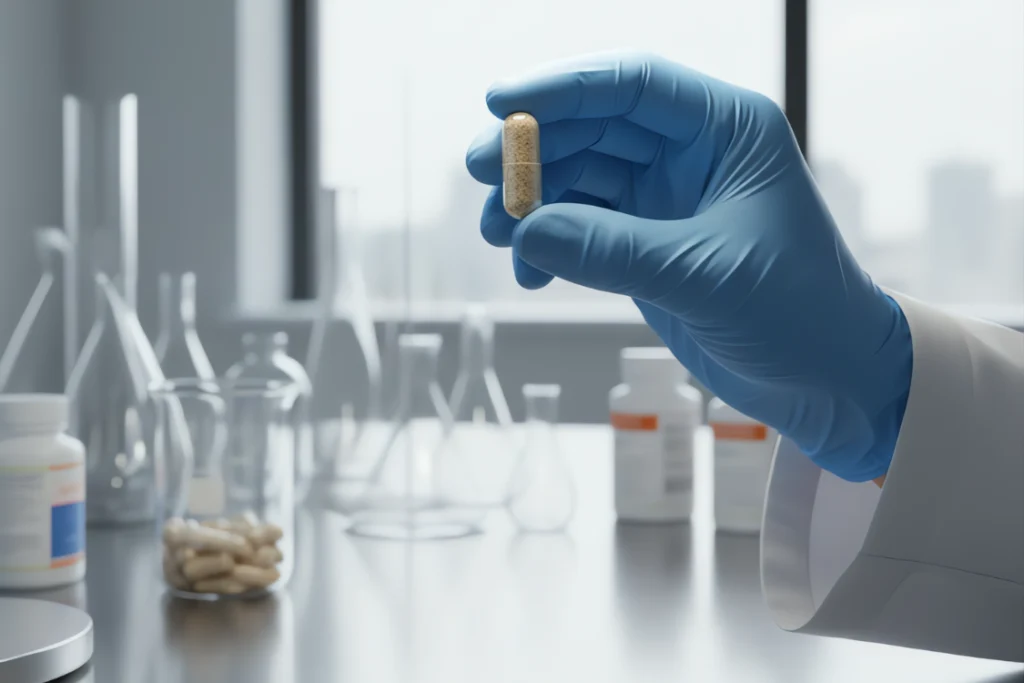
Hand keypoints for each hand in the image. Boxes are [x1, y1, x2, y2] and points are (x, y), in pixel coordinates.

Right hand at [465, 51, 912, 481]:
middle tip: (482, 177)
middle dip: (534, 151)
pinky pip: (581, 228)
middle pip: (593, 128)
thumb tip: (524, 231)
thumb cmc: (799, 313)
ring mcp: (666, 200)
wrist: (828, 379)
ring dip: (534, 203)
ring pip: (579, 178)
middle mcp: (692, 154)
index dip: (562, 87)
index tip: (500, 105)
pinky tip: (530, 272)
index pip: (632, 85)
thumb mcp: (702, 275)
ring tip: (497, 235)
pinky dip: (549, 245)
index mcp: (725, 131)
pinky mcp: (647, 245)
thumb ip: (610, 250)